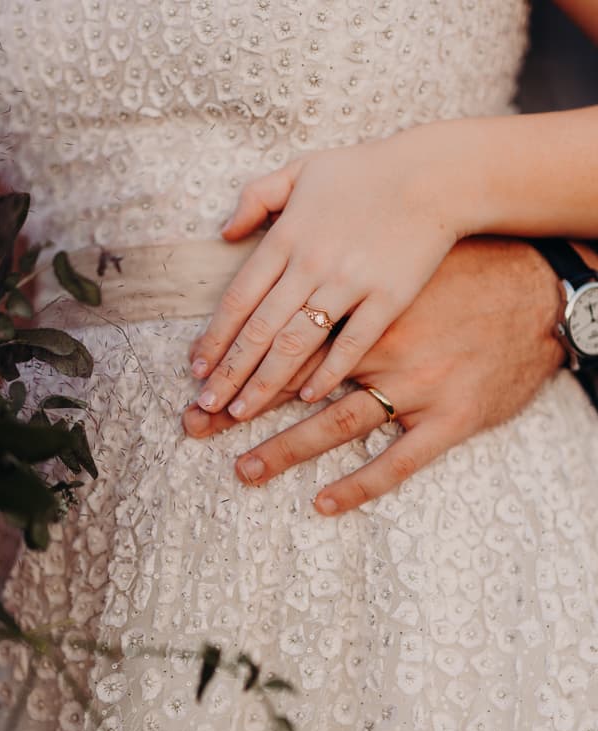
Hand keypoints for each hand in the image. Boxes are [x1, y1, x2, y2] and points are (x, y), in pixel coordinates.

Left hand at [183, 236, 573, 513]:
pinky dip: (361, 483)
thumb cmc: (456, 260)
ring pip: (338, 422)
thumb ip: (318, 229)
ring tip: (243, 468)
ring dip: (286, 447)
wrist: (536, 285)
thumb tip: (231, 226)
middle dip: (241, 403)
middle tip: (197, 426)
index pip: (280, 333)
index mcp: (362, 299)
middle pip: (295, 380)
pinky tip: (324, 502)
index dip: (234, 358)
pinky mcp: (452, 416)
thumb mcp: (392, 244)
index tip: (196, 380)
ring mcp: (417, 383)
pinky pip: (400, 460)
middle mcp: (381, 344)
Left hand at [188, 126, 461, 420]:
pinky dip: (328, 373)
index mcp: (287, 236)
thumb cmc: (366, 172)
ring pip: (296, 343)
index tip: (196, 369)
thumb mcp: (301, 169)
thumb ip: (257, 197)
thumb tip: (224, 232)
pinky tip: (306, 398)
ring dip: (265, 383)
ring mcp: (350, 283)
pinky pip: (352, 345)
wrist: (435, 174)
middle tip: (207, 405)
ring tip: (241, 413)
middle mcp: (311, 264)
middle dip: (229, 372)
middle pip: (259, 329)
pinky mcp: (388, 298)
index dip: (214, 338)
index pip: (238, 298)